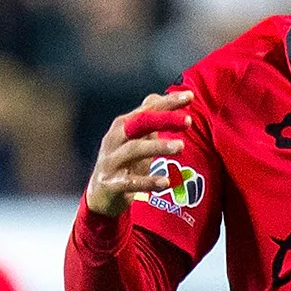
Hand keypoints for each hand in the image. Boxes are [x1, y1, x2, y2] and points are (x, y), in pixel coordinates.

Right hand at [83, 88, 194, 217]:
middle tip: (188, 121)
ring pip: (134, 149)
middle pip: (139, 123)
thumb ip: (147, 119)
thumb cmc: (123, 163)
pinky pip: (131, 181)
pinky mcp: (111, 184)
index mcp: (123, 126)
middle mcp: (114, 139)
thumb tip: (159, 96)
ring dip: (158, 146)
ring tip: (181, 146)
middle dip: (163, 119)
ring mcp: (111, 162)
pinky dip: (148, 181)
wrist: (100, 195)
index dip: (168, 102)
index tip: (190, 96)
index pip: (147, 109)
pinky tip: (165, 182)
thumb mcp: (134, 139)